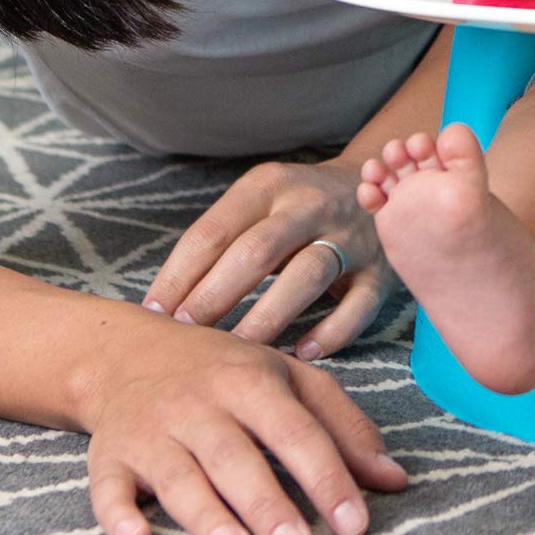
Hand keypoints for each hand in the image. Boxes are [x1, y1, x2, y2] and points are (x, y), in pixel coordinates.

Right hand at [82, 312, 406, 534]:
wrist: (127, 350)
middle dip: (267, 502)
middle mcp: (200, 402)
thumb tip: (395, 481)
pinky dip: (118, 512)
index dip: (327, 475)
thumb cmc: (224, 371)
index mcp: (250, 379)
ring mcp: (152, 429)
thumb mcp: (287, 379)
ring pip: (178, 474)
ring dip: (205, 513)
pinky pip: (108, 485)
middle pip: (235, 455)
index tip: (356, 523)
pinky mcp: (110, 454)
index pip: (296, 429)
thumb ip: (342, 426)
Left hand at [144, 158, 391, 360]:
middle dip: (215, 296)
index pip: (214, 231)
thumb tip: (163, 304)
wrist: (381, 181)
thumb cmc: (296, 208)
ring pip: (307, 275)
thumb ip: (222, 242)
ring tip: (237, 351)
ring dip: (268, 316)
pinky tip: (300, 353)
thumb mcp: (261, 202)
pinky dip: (331, 332)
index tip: (154, 314)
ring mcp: (350, 236)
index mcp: (269, 185)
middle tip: (186, 335)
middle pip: (257, 250)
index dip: (179, 275)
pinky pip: (358, 306)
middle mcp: (310, 204)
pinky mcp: (381, 270)